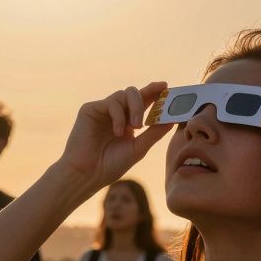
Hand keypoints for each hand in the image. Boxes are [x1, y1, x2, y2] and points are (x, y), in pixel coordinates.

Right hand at [56, 82, 172, 192]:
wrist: (87, 174)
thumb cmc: (111, 165)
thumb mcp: (138, 148)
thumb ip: (154, 133)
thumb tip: (173, 119)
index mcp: (128, 122)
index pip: (143, 102)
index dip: (155, 92)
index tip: (167, 86)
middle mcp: (116, 113)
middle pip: (135, 93)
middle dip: (149, 96)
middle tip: (158, 105)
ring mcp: (103, 110)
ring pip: (124, 94)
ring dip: (136, 108)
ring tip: (137, 127)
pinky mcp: (90, 109)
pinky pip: (111, 103)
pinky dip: (119, 116)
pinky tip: (118, 131)